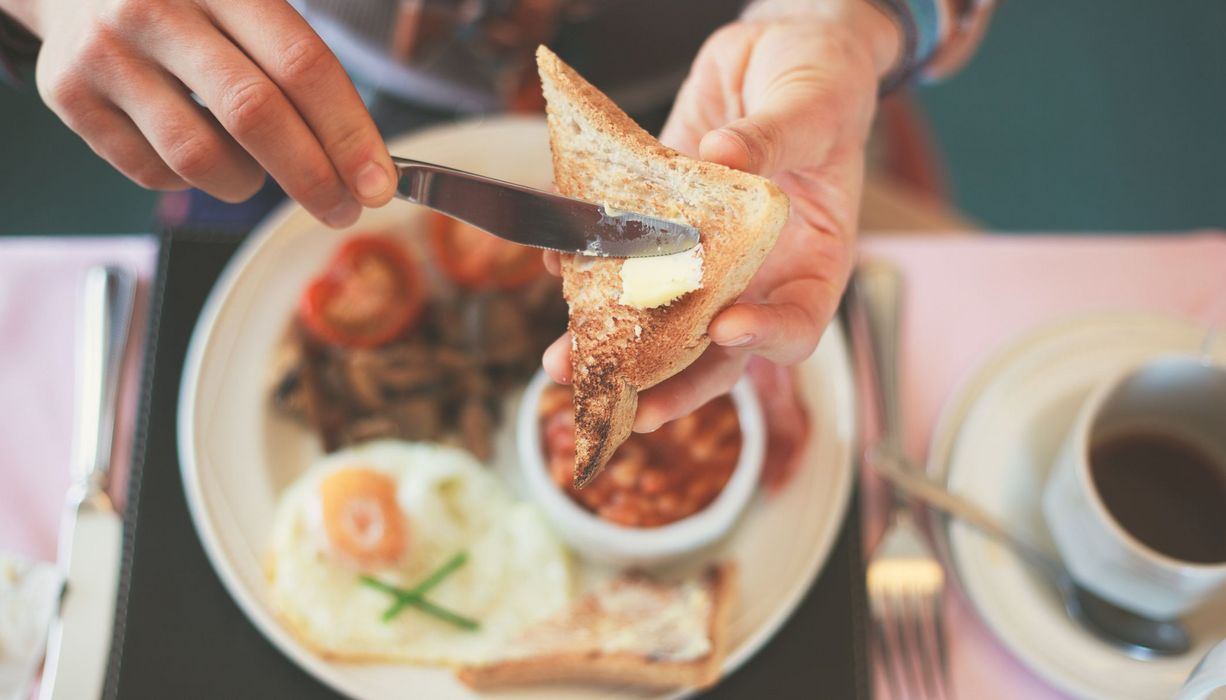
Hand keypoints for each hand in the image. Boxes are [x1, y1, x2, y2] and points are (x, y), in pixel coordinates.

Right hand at [18, 0, 395, 226]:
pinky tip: (197, 148)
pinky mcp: (68, 94)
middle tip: (343, 208)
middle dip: (313, 177)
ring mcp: (106, 52)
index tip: (378, 183)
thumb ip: (300, 64)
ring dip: (246, 182)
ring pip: (199, 158)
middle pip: (255, 115)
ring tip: (255, 167)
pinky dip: (191, 180)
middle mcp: (156, 7)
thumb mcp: (247, 0)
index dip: (347, 132)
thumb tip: (365, 162)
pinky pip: (153, 172)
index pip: (301, 64)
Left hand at [543, 0, 898, 429]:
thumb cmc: (823, 80)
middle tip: (622, 403)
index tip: (726, 328)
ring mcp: (706, 252)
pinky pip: (627, 254)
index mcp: (814, 258)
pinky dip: (590, 265)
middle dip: (668, 379)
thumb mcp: (813, 103)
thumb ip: (774, 136)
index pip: (797, 323)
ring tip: (563, 360)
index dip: (765, 337)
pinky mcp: (664, 221)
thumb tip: (723, 158)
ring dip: (612, 341)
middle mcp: (758, 270)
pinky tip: (558, 265)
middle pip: (717, 348)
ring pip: (661, 314)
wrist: (780, 48)